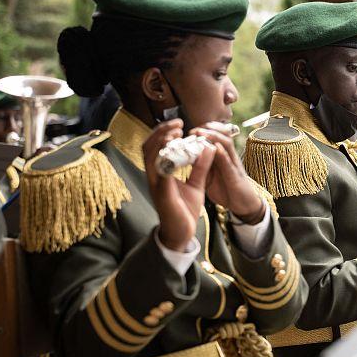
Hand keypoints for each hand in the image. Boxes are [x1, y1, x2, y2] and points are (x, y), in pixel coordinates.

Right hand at [143, 119, 215, 251]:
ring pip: (150, 158)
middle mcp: (154, 177)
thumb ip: (201, 166)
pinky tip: (173, 152)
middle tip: (177, 123)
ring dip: (161, 143)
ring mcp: (155, 185)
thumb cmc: (185, 209)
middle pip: (148, 148)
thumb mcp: (197, 183)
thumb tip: (208, 147)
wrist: (182, 233)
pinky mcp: (162, 195)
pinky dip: (165, 161)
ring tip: (174, 132)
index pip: (155, 147)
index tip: (179, 123)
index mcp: (160, 173)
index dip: (163, 132)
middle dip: (160, 132)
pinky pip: (160, 175)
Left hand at [193, 122, 263, 222]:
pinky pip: (229, 162)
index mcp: (222, 155)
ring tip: (201, 132)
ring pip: (226, 143)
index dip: (204, 129)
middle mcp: (228, 156)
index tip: (190, 131)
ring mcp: (233, 164)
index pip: (215, 135)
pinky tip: (216, 148)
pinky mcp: (235, 175)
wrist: (242, 204)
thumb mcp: (209, 176)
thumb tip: (185, 158)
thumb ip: (200, 166)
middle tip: (194, 130)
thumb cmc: (226, 189)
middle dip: (208, 129)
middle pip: (222, 134)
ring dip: (214, 136)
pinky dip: (223, 154)